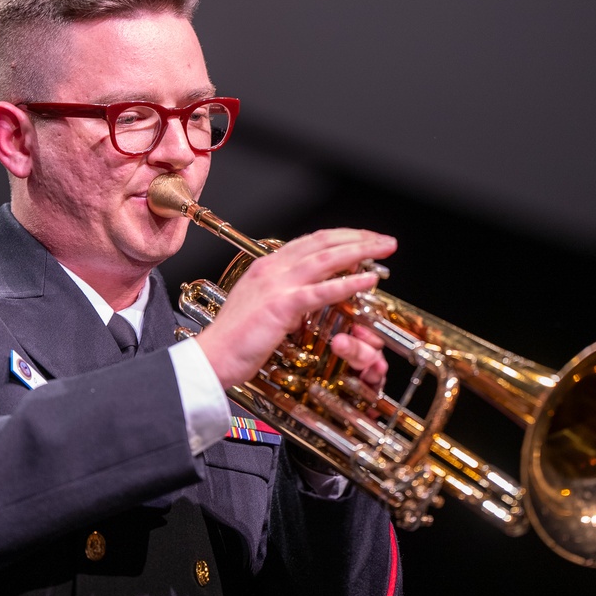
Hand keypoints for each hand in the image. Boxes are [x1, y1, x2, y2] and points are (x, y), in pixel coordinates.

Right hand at [195, 228, 396, 388]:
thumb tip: (308, 297)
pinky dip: (349, 283)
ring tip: (383, 251)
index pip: (310, 242)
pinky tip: (369, 280)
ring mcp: (277, 285)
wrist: (211, 357)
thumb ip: (283, 297)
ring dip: (360, 251)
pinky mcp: (281, 305)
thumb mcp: (259, 308)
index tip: (363, 240)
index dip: (340, 237)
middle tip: (384, 241)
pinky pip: (323, 291)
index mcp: (266, 267)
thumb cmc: (233, 340)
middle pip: (322, 242)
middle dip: (358, 238)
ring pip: (326, 258)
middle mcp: (271, 269)